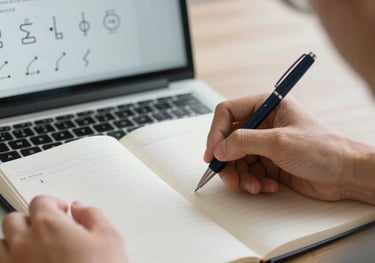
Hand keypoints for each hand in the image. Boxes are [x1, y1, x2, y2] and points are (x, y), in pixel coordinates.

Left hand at [0, 196, 127, 262]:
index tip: (63, 212)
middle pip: (15, 219)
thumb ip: (93, 215)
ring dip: (16, 240)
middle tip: (50, 229)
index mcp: (48, 225)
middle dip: (31, 220)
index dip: (54, 203)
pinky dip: (12, 261)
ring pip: (2, 243)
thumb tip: (79, 208)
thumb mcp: (110, 237)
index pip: (41, 201)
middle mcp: (24, 243)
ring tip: (36, 248)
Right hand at [204, 94, 374, 201]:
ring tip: (252, 186)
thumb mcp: (279, 141)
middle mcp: (264, 123)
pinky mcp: (270, 163)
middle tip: (228, 176)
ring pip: (237, 158)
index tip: (212, 152)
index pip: (229, 113)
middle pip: (229, 139)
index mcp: (267, 105)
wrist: (346, 175)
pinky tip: (267, 186)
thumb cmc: (324, 149)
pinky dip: (253, 181)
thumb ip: (244, 142)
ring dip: (240, 175)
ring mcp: (266, 144)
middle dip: (227, 160)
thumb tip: (219, 148)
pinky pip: (249, 172)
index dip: (216, 132)